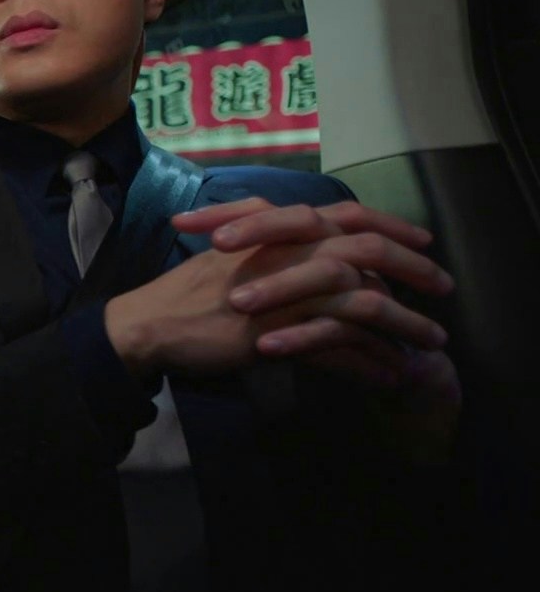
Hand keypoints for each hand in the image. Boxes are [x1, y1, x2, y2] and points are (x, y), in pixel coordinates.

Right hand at [107, 199, 452, 380]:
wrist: (148, 322)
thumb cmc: (187, 291)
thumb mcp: (234, 252)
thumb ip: (275, 245)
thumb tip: (318, 253)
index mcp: (278, 232)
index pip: (348, 215)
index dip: (391, 226)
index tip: (423, 240)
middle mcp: (286, 255)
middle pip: (367, 254)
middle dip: (413, 270)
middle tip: (443, 289)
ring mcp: (281, 295)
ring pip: (361, 306)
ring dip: (403, 326)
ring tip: (428, 347)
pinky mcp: (275, 335)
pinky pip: (336, 349)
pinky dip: (368, 364)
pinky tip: (387, 376)